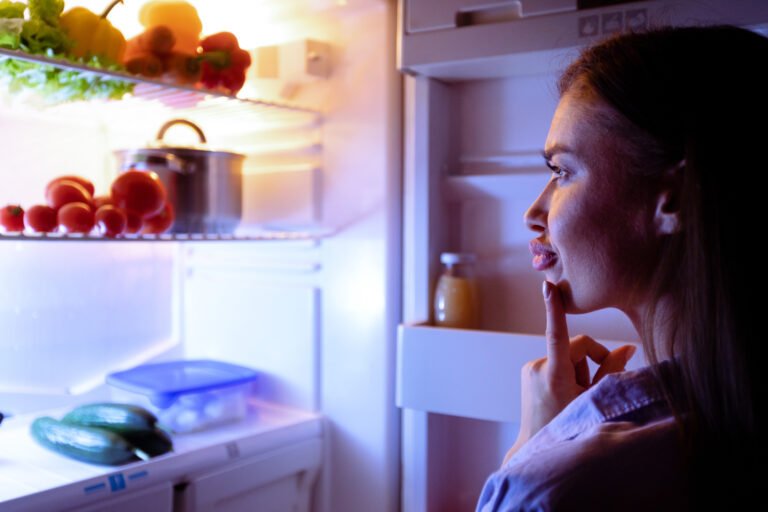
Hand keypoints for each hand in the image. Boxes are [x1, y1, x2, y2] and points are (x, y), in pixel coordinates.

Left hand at [513, 281, 636, 448]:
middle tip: (593, 388)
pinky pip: (555, 360)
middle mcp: (539, 366)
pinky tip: (562, 394)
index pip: (557, 334)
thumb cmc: (570, 425)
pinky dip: (565, 372)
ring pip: (566, 354)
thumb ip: (611, 372)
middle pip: (577, 345)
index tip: (548, 286)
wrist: (537, 444)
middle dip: (591, 361)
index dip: (554, 309)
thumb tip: (628, 347)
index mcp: (555, 374)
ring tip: (574, 395)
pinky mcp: (528, 370)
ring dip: (577, 369)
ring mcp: (531, 368)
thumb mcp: (595, 399)